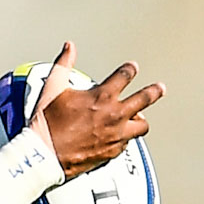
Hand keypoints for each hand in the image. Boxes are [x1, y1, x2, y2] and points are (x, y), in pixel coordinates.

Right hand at [28, 43, 165, 178]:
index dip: (130, 69)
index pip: (125, 76)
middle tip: (159, 88)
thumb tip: (69, 48)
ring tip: (141, 119)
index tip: (132, 68)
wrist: (44, 155)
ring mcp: (115, 134)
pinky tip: (121, 137)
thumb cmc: (47, 124)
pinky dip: (125, 138)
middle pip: (144, 99)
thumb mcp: (52, 89)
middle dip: (154, 91)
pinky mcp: (112, 152)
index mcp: (101, 96)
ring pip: (142, 125)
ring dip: (141, 120)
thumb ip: (63, 65)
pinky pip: (127, 143)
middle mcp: (114, 115)